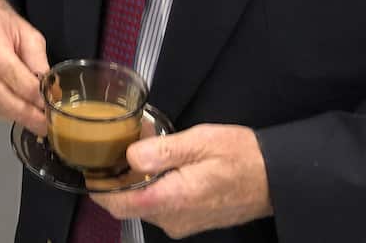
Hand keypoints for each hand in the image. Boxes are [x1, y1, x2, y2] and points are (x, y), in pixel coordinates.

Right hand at [0, 0, 49, 135]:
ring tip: (27, 118)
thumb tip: (46, 93)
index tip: (45, 103)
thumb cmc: (4, 27)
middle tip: (41, 122)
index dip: (24, 87)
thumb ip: (37, 61)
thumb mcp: (29, 35)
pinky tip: (5, 111)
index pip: (2, 63)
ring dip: (6, 114)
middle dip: (18, 109)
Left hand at [89, 124, 272, 238]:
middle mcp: (173, 219)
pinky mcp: (189, 221)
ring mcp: (182, 223)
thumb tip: (130, 155)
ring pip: (143, 206)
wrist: (275, 177)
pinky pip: (160, 207)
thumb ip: (161, 150)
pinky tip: (160, 167)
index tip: (91, 169)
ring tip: (139, 153)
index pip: (118, 204)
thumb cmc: (241, 157)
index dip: (99, 188)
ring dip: (135, 184)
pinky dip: (152, 189)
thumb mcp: (199, 141)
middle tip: (117, 150)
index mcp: (171, 200)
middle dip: (117, 181)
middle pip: (127, 205)